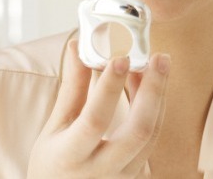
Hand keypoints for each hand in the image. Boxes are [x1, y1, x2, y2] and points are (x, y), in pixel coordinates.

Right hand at [27, 40, 169, 177]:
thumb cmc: (53, 161)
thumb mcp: (54, 127)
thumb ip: (71, 89)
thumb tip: (77, 47)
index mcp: (70, 157)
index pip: (95, 120)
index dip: (109, 88)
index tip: (121, 57)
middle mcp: (101, 170)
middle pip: (139, 130)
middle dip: (153, 90)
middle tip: (159, 57)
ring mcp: (123, 175)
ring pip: (152, 134)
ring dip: (158, 96)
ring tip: (158, 64)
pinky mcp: (137, 173)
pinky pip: (153, 138)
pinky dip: (156, 108)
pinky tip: (152, 85)